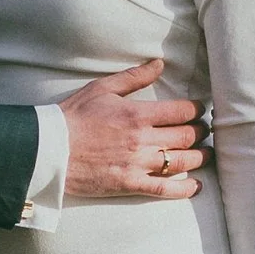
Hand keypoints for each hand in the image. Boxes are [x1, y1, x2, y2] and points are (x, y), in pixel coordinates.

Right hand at [58, 59, 205, 201]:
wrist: (50, 150)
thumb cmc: (74, 116)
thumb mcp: (102, 89)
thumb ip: (134, 77)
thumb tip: (160, 64)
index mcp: (138, 114)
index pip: (181, 111)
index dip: (196, 110)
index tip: (200, 110)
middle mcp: (142, 140)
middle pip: (186, 137)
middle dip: (201, 133)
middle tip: (204, 131)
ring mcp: (137, 164)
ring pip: (181, 162)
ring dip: (199, 157)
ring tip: (205, 154)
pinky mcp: (130, 184)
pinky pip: (165, 189)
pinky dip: (184, 189)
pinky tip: (196, 186)